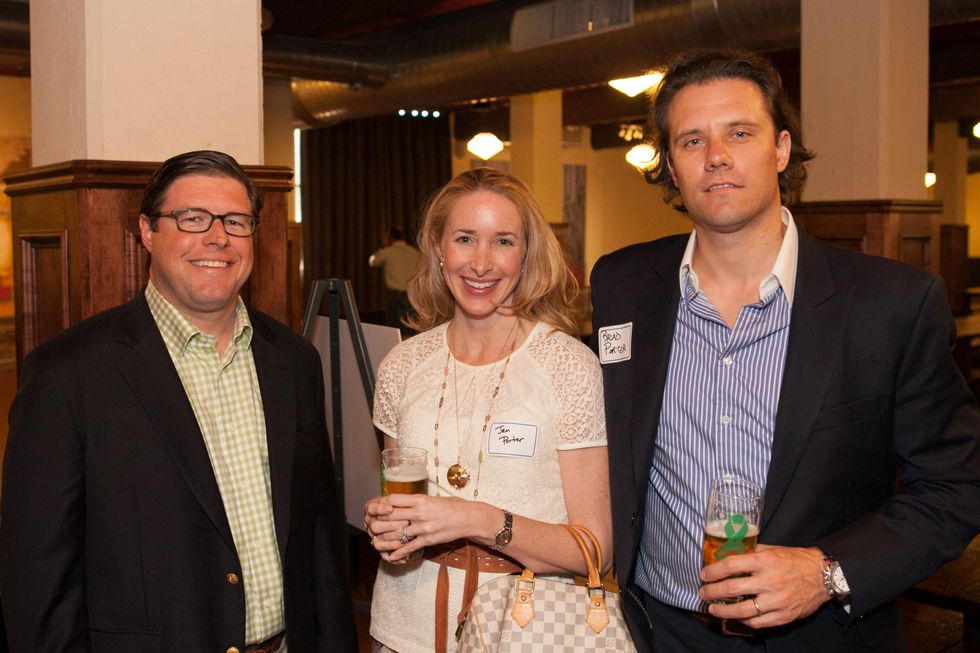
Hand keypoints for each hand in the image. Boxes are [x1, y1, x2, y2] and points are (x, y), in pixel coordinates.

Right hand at [363, 495, 408, 563]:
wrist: (412, 520)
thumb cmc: (407, 507)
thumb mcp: (403, 500)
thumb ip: (398, 500)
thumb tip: (395, 503)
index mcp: (373, 509)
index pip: (371, 508)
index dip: (380, 509)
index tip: (391, 508)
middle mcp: (371, 523)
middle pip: (375, 526)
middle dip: (391, 525)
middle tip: (406, 522)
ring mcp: (376, 537)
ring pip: (378, 542)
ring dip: (393, 540)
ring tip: (407, 537)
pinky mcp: (383, 549)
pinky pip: (384, 555)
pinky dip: (395, 555)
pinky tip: (404, 553)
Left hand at [379, 493, 494, 562]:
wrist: (469, 518)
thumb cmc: (452, 506)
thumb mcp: (433, 498)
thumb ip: (417, 501)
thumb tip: (400, 502)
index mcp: (420, 499)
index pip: (393, 500)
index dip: (382, 504)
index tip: (378, 508)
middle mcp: (420, 512)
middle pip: (390, 516)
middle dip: (379, 521)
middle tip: (372, 525)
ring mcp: (423, 527)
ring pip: (397, 533)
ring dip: (385, 538)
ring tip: (378, 540)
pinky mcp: (428, 539)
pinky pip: (410, 547)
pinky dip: (399, 552)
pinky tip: (392, 555)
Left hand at [699, 545, 828, 627]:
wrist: (824, 575)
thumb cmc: (796, 560)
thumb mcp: (773, 550)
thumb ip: (751, 552)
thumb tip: (729, 553)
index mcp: (765, 561)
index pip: (731, 565)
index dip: (713, 571)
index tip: (704, 575)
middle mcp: (770, 581)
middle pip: (732, 589)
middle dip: (712, 592)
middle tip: (703, 593)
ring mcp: (777, 601)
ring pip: (742, 610)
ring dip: (723, 611)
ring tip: (713, 609)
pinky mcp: (784, 615)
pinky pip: (758, 622)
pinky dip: (743, 621)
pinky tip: (736, 616)